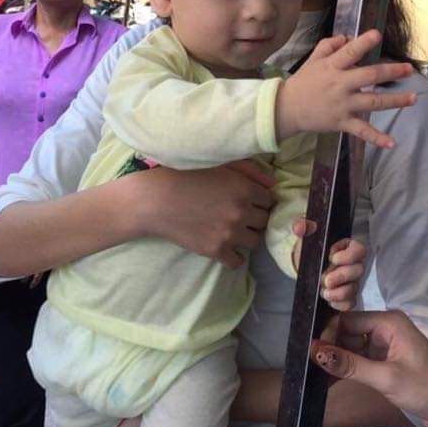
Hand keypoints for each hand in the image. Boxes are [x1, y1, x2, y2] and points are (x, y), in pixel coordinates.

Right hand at [143, 161, 274, 269]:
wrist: (154, 200)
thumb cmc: (184, 175)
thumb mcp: (219, 164)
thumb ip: (249, 170)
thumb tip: (273, 184)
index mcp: (244, 188)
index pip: (269, 200)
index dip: (258, 199)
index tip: (247, 200)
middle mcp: (241, 212)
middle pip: (264, 221)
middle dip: (254, 217)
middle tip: (239, 214)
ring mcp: (229, 233)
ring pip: (254, 241)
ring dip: (246, 235)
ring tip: (232, 229)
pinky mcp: (215, 250)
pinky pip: (238, 261)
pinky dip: (234, 256)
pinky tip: (226, 247)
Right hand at [275, 30, 415, 145]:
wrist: (286, 109)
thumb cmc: (303, 82)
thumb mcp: (313, 60)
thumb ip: (329, 45)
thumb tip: (347, 37)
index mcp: (332, 67)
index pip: (349, 52)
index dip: (363, 43)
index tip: (377, 35)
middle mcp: (340, 85)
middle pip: (369, 76)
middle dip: (390, 72)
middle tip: (408, 69)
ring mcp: (342, 105)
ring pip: (372, 102)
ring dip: (395, 101)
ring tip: (413, 98)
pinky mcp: (342, 122)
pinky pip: (362, 131)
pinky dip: (376, 138)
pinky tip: (392, 143)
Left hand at [292, 223, 363, 309]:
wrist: (304, 266)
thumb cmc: (310, 248)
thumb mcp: (306, 236)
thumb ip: (303, 227)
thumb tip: (299, 227)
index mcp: (346, 247)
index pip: (359, 249)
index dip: (349, 255)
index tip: (331, 257)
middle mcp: (352, 264)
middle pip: (358, 271)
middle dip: (342, 276)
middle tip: (325, 280)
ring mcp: (350, 281)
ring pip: (354, 289)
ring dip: (339, 293)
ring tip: (323, 292)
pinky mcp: (345, 296)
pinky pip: (350, 302)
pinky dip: (340, 304)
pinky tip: (329, 301)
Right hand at [311, 310, 427, 426]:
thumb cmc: (427, 389)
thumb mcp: (386, 378)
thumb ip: (350, 365)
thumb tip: (315, 351)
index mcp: (389, 322)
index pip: (348, 320)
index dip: (328, 334)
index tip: (309, 352)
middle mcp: (386, 329)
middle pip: (347, 333)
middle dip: (329, 349)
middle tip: (306, 365)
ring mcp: (385, 347)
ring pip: (351, 349)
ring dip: (336, 362)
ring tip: (313, 375)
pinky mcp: (385, 364)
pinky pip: (359, 362)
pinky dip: (347, 371)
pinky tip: (328, 381)